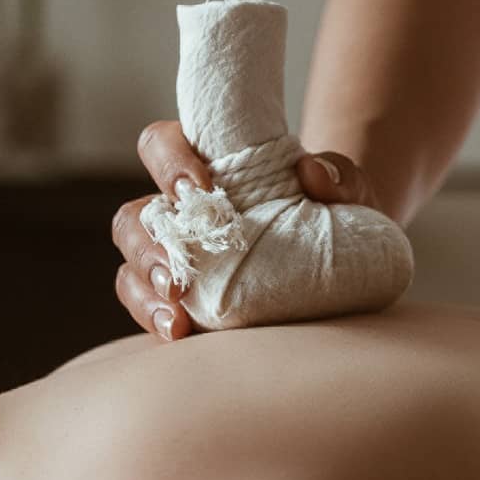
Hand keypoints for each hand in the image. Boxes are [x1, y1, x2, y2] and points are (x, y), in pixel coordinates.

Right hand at [112, 120, 382, 340]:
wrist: (348, 260)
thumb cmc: (336, 211)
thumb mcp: (348, 189)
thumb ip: (339, 177)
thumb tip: (313, 172)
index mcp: (205, 166)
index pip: (161, 146)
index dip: (169, 162)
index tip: (200, 190)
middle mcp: (178, 211)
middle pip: (134, 215)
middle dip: (148, 242)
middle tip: (177, 274)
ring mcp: (175, 256)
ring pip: (131, 263)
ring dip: (146, 286)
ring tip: (176, 315)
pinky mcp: (182, 297)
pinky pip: (147, 304)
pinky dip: (155, 318)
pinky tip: (179, 333)